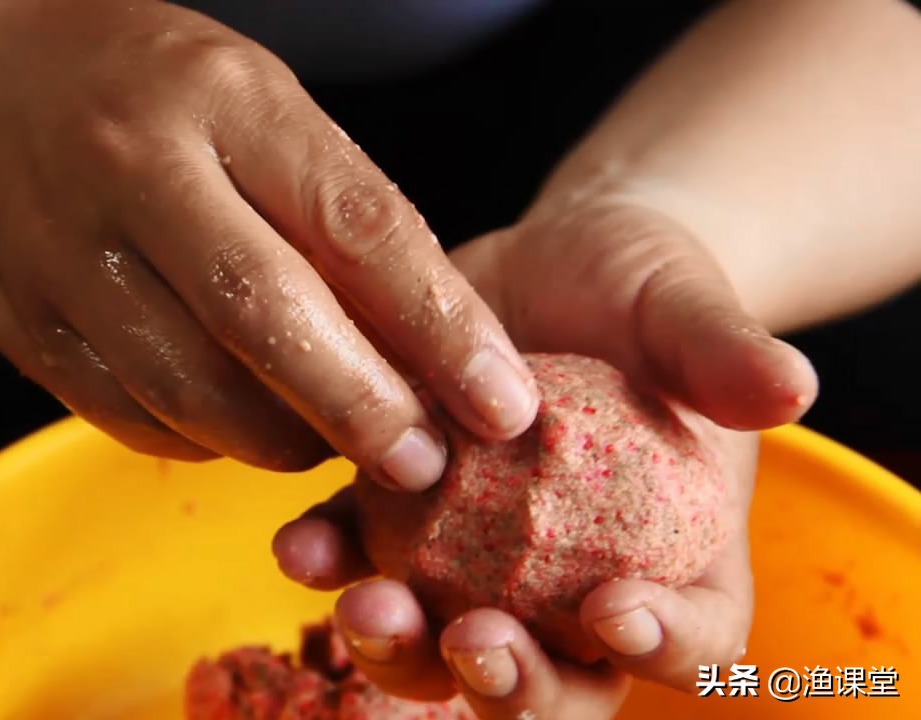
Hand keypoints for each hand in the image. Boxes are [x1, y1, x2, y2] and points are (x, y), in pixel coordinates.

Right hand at [0, 0, 537, 482]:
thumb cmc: (151, 94)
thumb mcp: (256, 106)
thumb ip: (335, 212)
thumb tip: (430, 350)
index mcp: (223, 100)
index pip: (355, 226)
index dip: (441, 328)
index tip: (505, 404)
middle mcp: (134, 170)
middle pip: (265, 318)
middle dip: (362, 409)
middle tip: (423, 465)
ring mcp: (61, 252)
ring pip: (192, 389)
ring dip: (282, 440)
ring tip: (332, 443)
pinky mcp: (19, 323)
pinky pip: (129, 416)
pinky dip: (203, 441)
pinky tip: (238, 427)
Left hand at [272, 201, 818, 717]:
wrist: (548, 260)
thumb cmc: (643, 289)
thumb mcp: (686, 306)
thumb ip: (724, 352)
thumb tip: (791, 386)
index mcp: (672, 555)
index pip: (690, 635)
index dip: (661, 645)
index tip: (614, 610)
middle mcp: (571, 581)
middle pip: (554, 675)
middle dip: (509, 683)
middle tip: (472, 644)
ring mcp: (476, 560)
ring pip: (442, 640)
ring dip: (401, 644)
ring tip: (364, 606)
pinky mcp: (401, 515)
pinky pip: (362, 555)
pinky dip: (331, 560)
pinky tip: (302, 544)